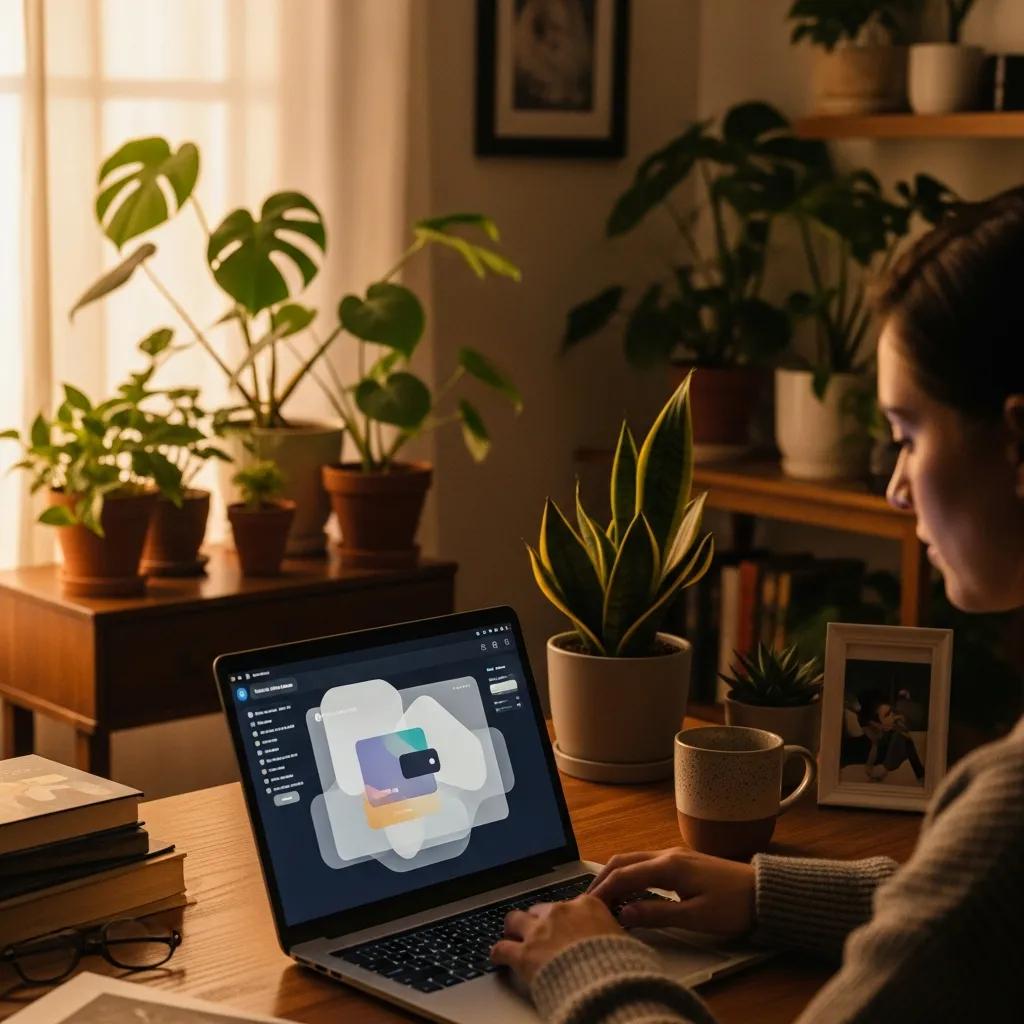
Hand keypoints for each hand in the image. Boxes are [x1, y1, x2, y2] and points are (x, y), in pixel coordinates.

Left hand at [490, 896, 621, 986]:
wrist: (606, 983)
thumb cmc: (620, 965)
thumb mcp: (624, 941)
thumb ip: (613, 934)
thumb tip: (620, 942)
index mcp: (586, 906)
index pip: (570, 904)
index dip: (566, 916)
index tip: (565, 923)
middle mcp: (560, 912)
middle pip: (540, 909)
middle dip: (538, 920)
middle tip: (538, 933)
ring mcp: (539, 931)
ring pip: (515, 920)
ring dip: (513, 928)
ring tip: (512, 936)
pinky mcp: (524, 954)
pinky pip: (502, 948)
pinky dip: (498, 953)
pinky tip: (497, 958)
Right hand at [588, 847, 755, 937]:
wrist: (763, 891)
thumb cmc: (733, 906)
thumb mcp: (695, 917)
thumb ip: (657, 914)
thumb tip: (624, 914)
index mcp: (668, 866)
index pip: (624, 875)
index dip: (603, 891)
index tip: (587, 906)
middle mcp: (667, 855)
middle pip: (623, 861)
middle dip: (602, 878)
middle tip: (588, 901)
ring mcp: (675, 855)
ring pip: (633, 859)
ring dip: (615, 875)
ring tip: (604, 897)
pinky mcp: (682, 862)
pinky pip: (645, 863)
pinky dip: (630, 875)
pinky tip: (629, 891)